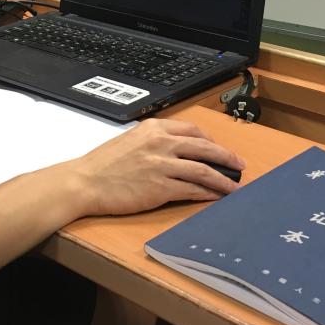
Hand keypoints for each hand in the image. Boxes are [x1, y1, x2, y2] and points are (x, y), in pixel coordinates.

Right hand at [68, 119, 245, 216]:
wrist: (85, 182)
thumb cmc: (103, 165)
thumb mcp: (130, 141)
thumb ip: (154, 141)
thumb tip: (177, 150)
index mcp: (153, 128)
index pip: (192, 130)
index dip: (211, 140)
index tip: (219, 149)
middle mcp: (161, 143)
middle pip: (204, 147)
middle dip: (226, 157)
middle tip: (240, 165)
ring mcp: (162, 165)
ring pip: (203, 169)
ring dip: (223, 178)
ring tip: (236, 186)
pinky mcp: (160, 187)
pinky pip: (192, 189)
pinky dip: (208, 193)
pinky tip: (216, 196)